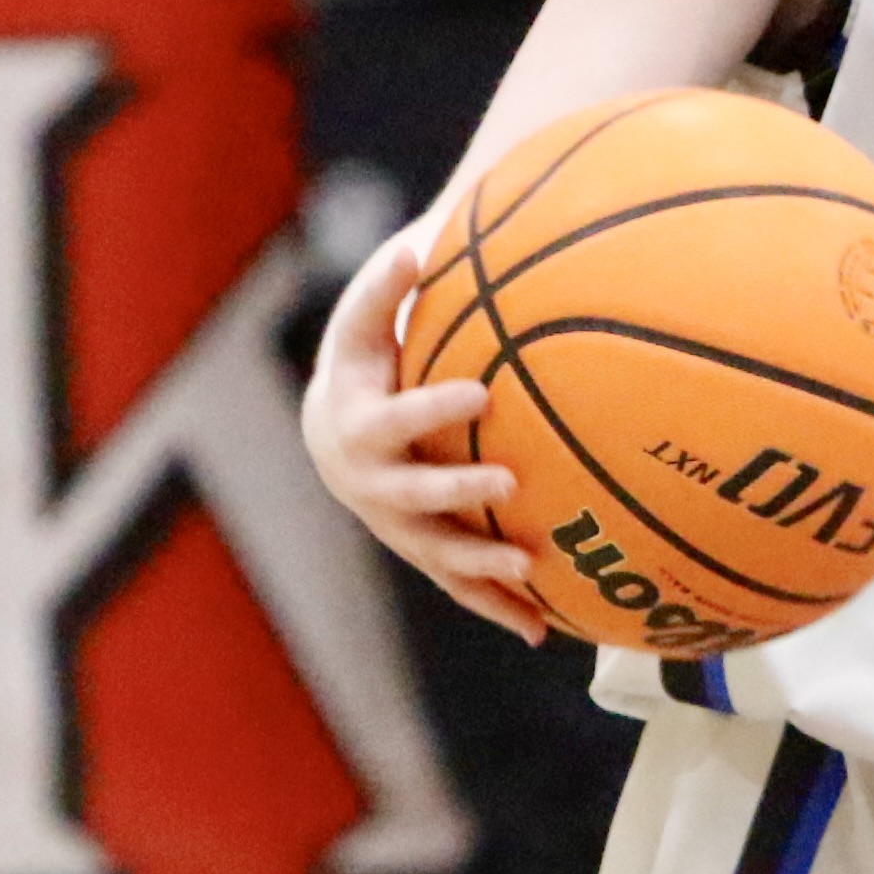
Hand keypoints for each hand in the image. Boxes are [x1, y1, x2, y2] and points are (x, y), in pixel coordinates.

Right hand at [302, 217, 553, 640]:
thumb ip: (388, 285)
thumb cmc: (362, 361)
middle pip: (410, 497)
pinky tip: (543, 630)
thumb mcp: (364, 319)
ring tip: (529, 569)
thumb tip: (418, 243)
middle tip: (508, 486)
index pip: (392, 421)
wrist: (330, 431)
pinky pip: (458, 585)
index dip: (431, 411)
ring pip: (435, 554)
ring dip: (480, 568)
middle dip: (456, 495)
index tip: (480, 394)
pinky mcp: (420, 550)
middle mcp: (367, 484)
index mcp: (355, 425)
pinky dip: (496, 607)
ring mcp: (393, 525)